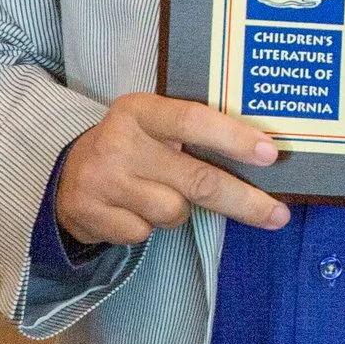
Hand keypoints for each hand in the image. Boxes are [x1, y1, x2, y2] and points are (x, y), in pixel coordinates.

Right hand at [55, 93, 290, 245]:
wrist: (66, 173)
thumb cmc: (133, 147)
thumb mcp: (156, 125)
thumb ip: (195, 132)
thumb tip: (263, 154)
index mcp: (140, 110)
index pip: (194, 120)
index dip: (234, 139)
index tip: (271, 155)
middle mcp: (119, 142)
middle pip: (196, 179)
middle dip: (243, 200)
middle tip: (278, 215)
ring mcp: (102, 179)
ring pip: (173, 211)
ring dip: (180, 211)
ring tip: (158, 194)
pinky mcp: (89, 213)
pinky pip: (144, 233)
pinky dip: (147, 228)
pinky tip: (132, 210)